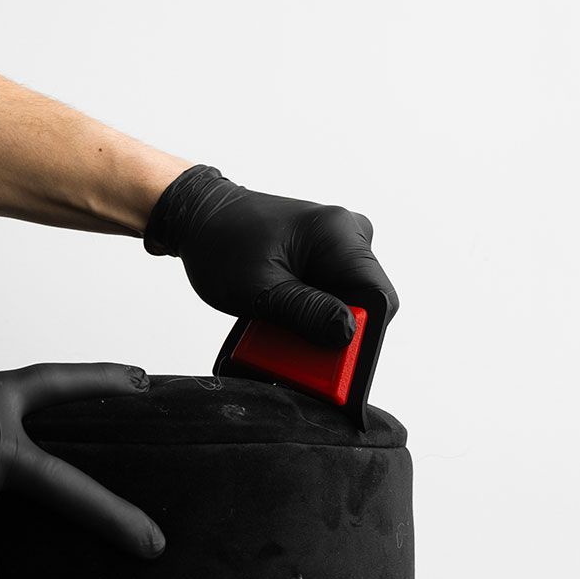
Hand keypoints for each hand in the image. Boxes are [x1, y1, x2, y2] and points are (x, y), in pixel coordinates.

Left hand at [143, 164, 396, 346]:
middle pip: (364, 305)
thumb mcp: (257, 289)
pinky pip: (331, 297)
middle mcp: (349, 236)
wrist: (200, 218)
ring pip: (347, 305)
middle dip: (331, 333)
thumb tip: (347, 334)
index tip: (330, 360)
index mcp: (339, 234)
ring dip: (315, 325)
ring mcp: (340, 247)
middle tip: (289, 344)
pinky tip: (279, 317)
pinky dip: (308, 314)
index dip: (360, 335)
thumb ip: (304, 312)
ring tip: (274, 325)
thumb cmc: (221, 243)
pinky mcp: (327, 259)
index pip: (378, 298)